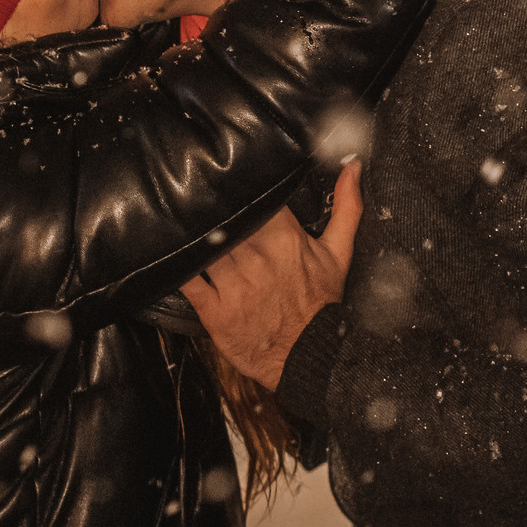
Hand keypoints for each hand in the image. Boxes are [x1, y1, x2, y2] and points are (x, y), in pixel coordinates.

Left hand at [182, 160, 362, 390]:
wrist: (310, 358)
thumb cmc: (320, 306)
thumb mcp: (339, 254)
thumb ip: (347, 207)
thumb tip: (353, 168)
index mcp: (285, 241)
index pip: (256, 202)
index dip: (240, 188)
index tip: (231, 179)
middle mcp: (258, 260)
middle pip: (225, 220)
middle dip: (213, 207)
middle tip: (201, 193)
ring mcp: (234, 285)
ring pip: (205, 245)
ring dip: (195, 233)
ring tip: (185, 219)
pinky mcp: (215, 311)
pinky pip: (188, 280)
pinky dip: (179, 266)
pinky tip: (173, 253)